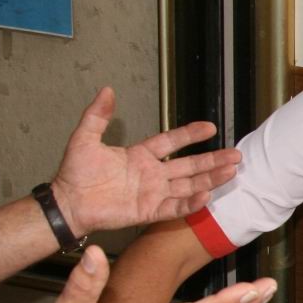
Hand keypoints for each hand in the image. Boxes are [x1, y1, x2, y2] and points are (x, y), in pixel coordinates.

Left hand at [50, 89, 241, 234]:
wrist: (67, 203)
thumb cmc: (74, 173)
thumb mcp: (85, 138)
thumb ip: (98, 116)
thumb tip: (107, 90)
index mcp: (140, 156)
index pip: (171, 142)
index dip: (190, 134)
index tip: (210, 127)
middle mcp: (152, 174)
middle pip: (190, 165)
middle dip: (213, 160)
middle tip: (236, 154)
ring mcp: (153, 193)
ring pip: (189, 185)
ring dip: (211, 179)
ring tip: (231, 171)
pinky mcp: (149, 212)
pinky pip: (175, 207)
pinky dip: (192, 203)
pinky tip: (207, 195)